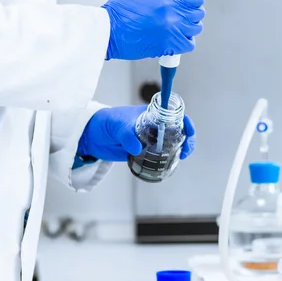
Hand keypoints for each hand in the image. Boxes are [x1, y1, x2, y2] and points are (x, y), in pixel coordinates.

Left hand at [77, 105, 196, 161]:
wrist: (93, 136)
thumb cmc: (107, 122)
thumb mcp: (118, 125)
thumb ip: (127, 135)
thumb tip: (137, 149)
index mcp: (152, 114)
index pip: (175, 115)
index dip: (186, 122)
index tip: (188, 132)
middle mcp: (155, 126)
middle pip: (179, 130)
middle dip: (187, 139)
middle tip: (185, 152)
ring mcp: (151, 140)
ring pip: (172, 144)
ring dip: (178, 151)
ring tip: (179, 159)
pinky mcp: (144, 152)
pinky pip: (160, 156)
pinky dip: (166, 161)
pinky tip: (166, 166)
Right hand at [102, 0, 205, 60]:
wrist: (109, 32)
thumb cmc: (120, 9)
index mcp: (167, 2)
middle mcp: (173, 20)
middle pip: (198, 13)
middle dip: (191, 7)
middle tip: (178, 5)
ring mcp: (172, 35)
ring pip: (196, 28)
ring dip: (189, 22)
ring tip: (176, 18)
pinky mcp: (168, 48)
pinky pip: (189, 44)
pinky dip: (186, 38)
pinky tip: (176, 32)